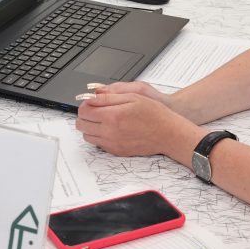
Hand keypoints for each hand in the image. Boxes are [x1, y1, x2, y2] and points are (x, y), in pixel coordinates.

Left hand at [76, 85, 193, 156]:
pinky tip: (111, 128)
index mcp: (112, 116)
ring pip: (88, 136)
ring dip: (90, 126)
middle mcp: (109, 132)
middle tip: (95, 110)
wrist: (168, 133)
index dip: (85, 104)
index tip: (92, 101)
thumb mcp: (132, 96)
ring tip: (103, 119)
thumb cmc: (154, 113)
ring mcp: (112, 144)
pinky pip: (98, 144)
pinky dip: (99, 136)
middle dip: (85, 115)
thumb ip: (108, 97)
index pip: (83, 111)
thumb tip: (90, 97)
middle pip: (81, 125)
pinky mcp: (117, 151)